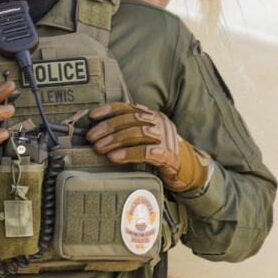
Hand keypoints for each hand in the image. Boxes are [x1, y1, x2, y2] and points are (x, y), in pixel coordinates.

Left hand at [86, 102, 210, 192]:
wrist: (185, 169)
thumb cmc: (157, 152)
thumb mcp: (143, 138)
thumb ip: (126, 131)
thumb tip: (96, 132)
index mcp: (151, 115)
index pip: (127, 107)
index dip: (108, 110)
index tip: (91, 116)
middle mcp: (159, 122)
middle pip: (130, 119)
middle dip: (108, 128)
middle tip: (91, 138)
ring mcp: (166, 138)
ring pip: (138, 133)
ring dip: (115, 140)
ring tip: (99, 149)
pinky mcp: (169, 155)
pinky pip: (147, 152)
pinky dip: (128, 154)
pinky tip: (114, 158)